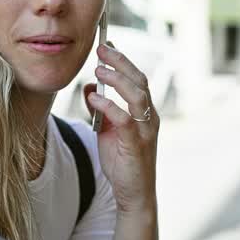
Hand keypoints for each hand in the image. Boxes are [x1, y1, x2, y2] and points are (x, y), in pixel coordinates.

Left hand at [84, 42, 159, 214]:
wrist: (133, 194)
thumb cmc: (122, 162)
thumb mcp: (108, 130)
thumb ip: (101, 109)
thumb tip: (90, 87)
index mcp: (145, 112)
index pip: (137, 78)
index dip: (123, 60)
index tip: (106, 45)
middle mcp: (149, 117)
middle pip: (140, 81)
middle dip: (120, 62)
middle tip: (101, 49)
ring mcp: (145, 130)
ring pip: (138, 95)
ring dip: (117, 80)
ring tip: (98, 69)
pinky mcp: (137, 144)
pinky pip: (125, 119)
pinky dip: (109, 105)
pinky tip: (94, 97)